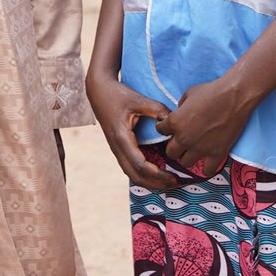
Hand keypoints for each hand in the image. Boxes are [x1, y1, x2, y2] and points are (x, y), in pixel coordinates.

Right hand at [86, 66, 175, 189]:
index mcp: (122, 138)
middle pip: (136, 176)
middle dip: (156, 184)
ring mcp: (117, 150)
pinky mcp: (119, 148)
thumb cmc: (118, 95)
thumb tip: (175, 123)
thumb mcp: (139, 100)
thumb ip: (158, 110)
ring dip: (150, 182)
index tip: (174, 176)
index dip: (157, 174)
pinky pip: (131, 168)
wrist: (99, 92)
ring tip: (170, 182)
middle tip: (176, 183)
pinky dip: (145, 175)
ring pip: (132, 175)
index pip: (139, 164)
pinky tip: (159, 174)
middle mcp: (117, 148)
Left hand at [156, 76, 256, 179]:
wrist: (234, 96)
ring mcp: (200, 148)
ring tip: (194, 151)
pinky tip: (208, 162)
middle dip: (174, 147)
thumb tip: (180, 114)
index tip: (171, 128)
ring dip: (187, 157)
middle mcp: (184, 138)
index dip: (165, 128)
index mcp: (175, 122)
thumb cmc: (211, 91)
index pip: (161, 131)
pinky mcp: (216, 153)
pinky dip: (206, 168)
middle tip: (182, 142)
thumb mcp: (189, 94)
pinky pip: (206, 170)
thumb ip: (180, 107)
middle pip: (171, 152)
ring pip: (185, 163)